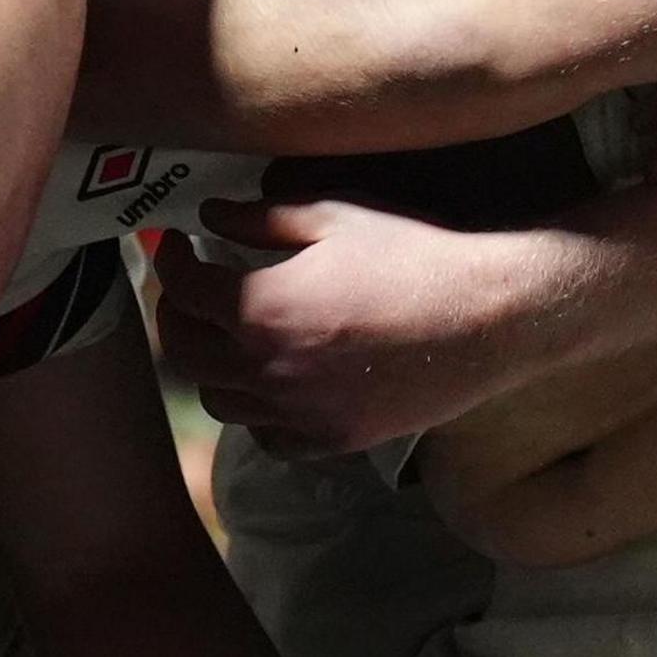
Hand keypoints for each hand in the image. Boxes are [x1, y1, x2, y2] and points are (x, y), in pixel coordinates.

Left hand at [150, 200, 563, 455]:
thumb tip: (207, 216)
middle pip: (187, 353)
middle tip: (186, 292)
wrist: (485, 318)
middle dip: (177, 317)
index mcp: (262, 309)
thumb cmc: (412, 255)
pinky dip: (255, 410)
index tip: (178, 245)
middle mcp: (268, 370)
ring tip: (224, 336)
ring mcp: (299, 413)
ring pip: (221, 401)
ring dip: (210, 366)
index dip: (171, 263)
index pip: (185, 291)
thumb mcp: (333, 216)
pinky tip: (270, 381)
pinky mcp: (331, 440)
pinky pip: (268, 436)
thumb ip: (259, 218)